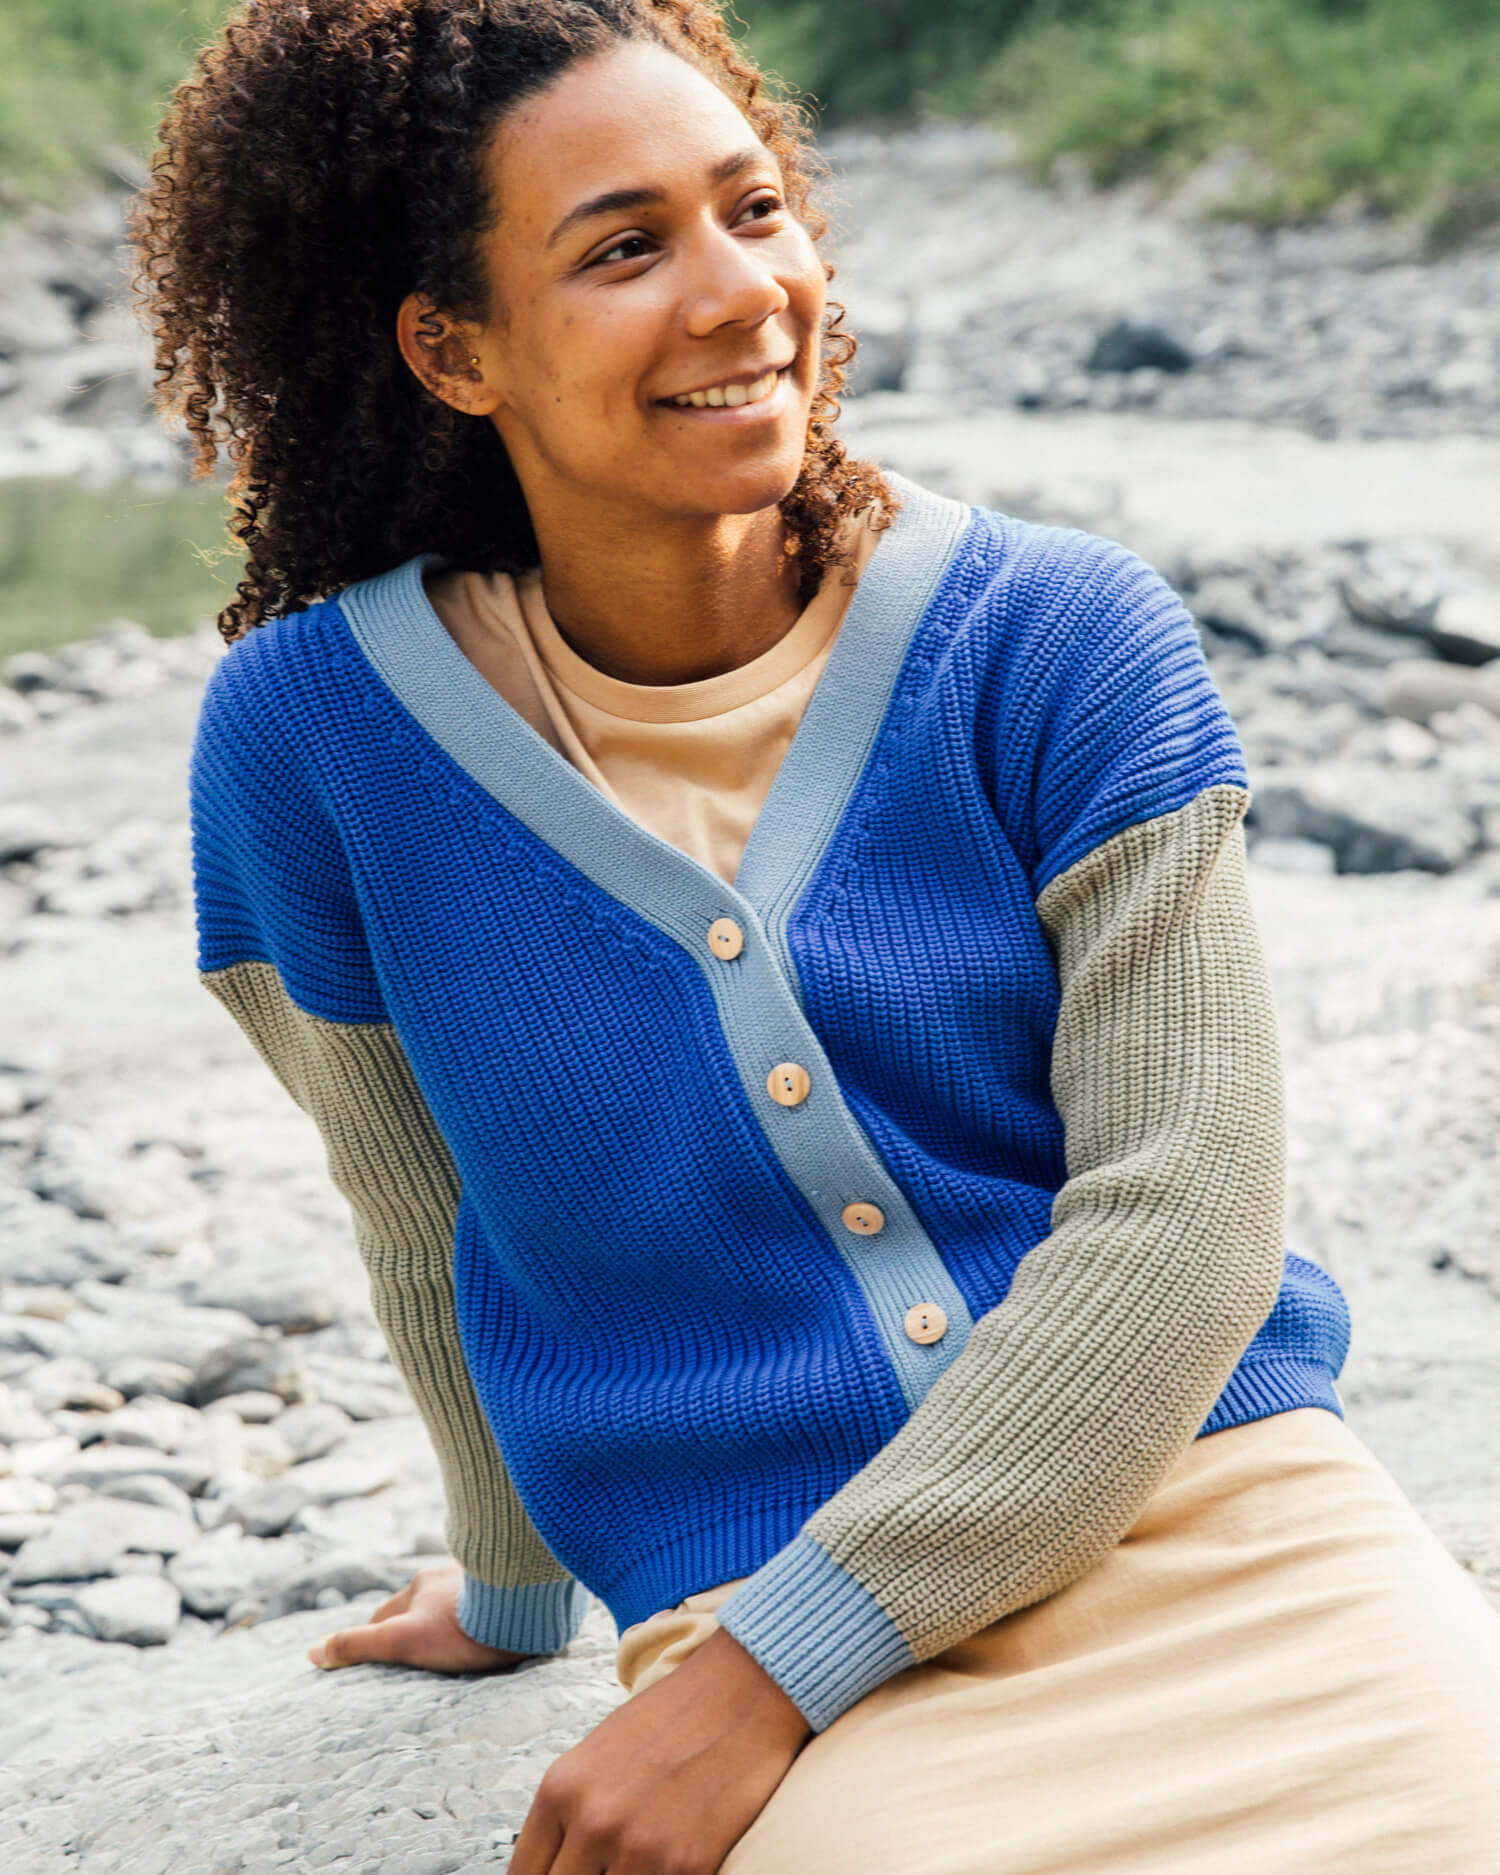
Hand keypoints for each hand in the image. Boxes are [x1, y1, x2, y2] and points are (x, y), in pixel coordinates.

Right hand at [306, 1562, 529, 1673]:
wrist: (525, 1606)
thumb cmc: (461, 1626)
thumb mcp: (402, 1640)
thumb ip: (359, 1645)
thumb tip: (312, 1652)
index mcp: (418, 1587)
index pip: (384, 1618)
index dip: (374, 1639)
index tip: (374, 1660)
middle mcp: (445, 1577)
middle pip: (418, 1608)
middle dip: (411, 1627)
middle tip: (411, 1655)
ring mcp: (476, 1581)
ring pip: (450, 1605)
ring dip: (446, 1621)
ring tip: (452, 1646)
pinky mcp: (506, 1589)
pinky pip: (483, 1604)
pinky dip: (477, 1618)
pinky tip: (487, 1631)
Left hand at [512, 1623, 810, 1874]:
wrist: (747, 1688)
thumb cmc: (676, 1715)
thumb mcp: (602, 1753)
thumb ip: (573, 1811)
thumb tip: (561, 1864)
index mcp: (561, 1788)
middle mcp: (592, 1821)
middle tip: (606, 1870)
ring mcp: (639, 1847)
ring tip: (642, 1862)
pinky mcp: (688, 1866)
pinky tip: (671, 1863)